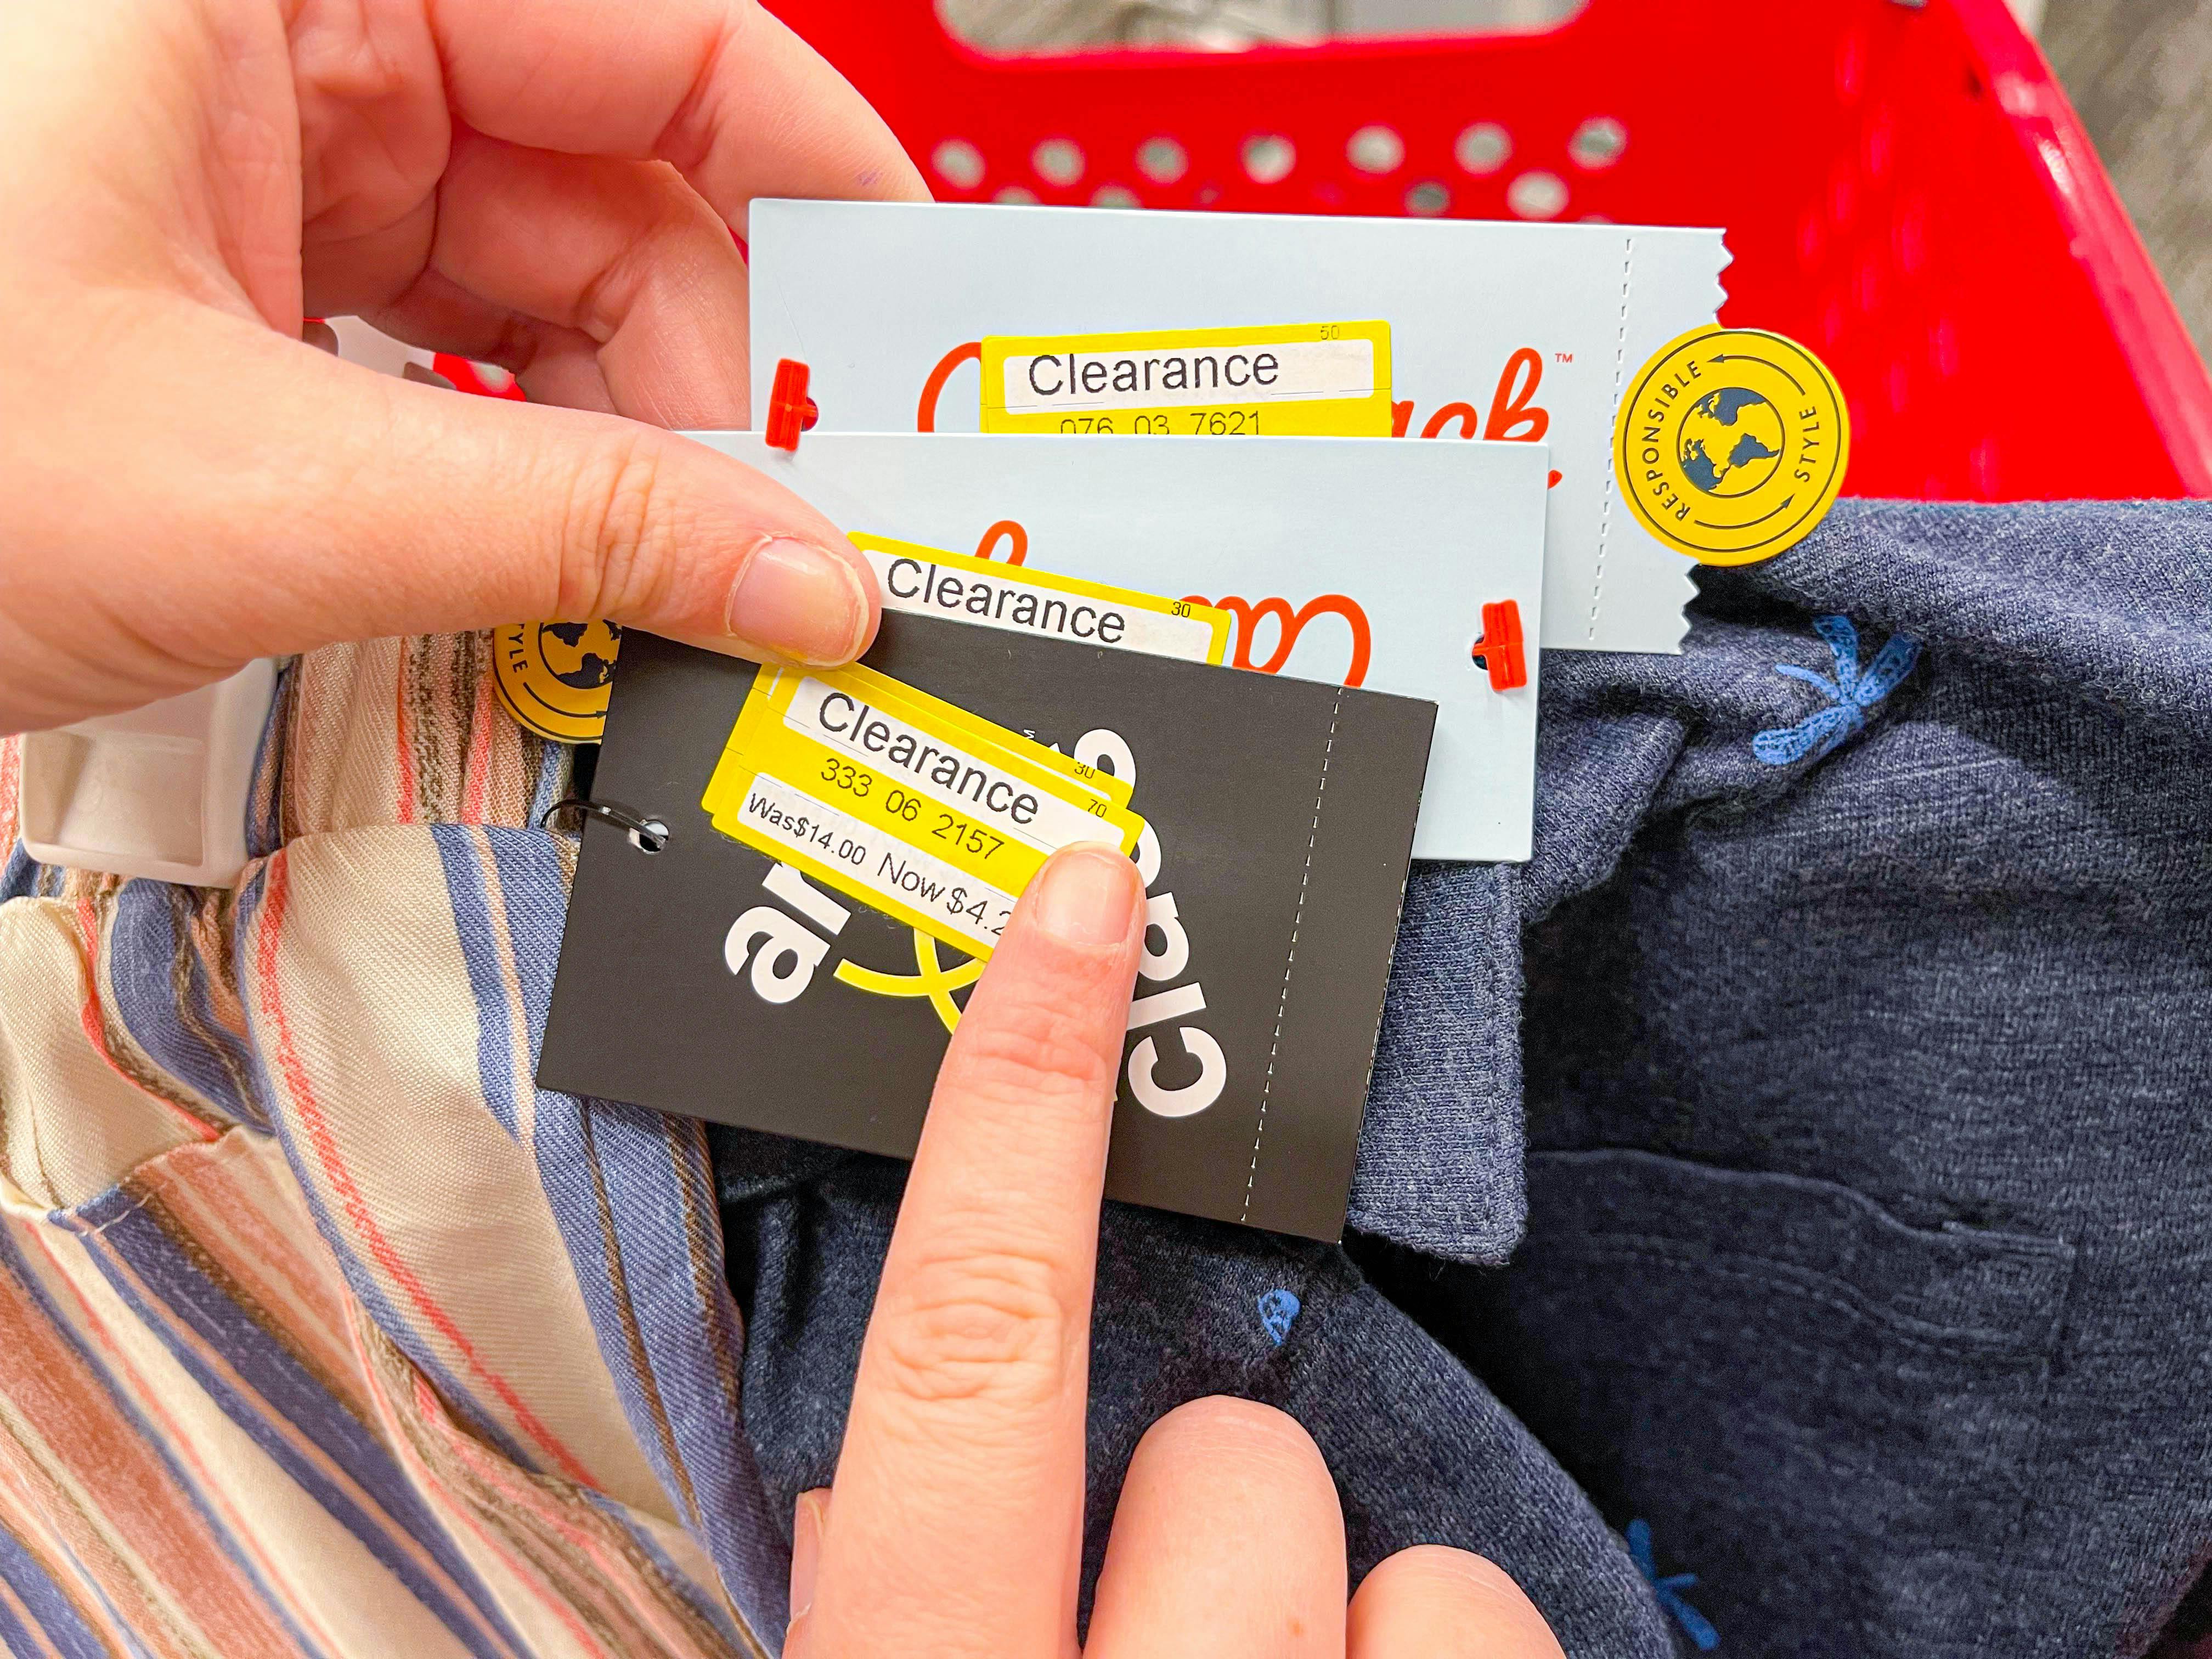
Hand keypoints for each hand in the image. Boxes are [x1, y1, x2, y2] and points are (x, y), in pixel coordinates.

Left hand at [0, 0, 922, 733]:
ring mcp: (258, 165)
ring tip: (678, 575)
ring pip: (544, 278)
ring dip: (628, 439)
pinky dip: (530, 461)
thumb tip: (798, 573)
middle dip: (716, 367)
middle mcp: (273, 42)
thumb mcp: (266, 488)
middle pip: (612, 173)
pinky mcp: (241, 286)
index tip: (907, 316)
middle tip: (792, 525)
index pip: (649, 21)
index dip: (811, 171)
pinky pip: (458, 349)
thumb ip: (573, 525)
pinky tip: (565, 556)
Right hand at [791, 843, 1566, 1657]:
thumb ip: (869, 1605)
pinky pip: (1505, 1631)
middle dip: (1220, 1493)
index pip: (971, 1351)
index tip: (1090, 901)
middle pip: (1237, 1458)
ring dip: (1344, 1616)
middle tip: (1175, 1609)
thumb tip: (855, 1493)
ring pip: (1410, 1566)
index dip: (1022, 1103)